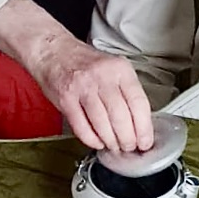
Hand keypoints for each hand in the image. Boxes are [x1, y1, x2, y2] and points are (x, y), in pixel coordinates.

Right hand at [31, 37, 153, 152]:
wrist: (53, 51)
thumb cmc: (84, 62)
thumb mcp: (112, 67)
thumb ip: (126, 91)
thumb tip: (140, 123)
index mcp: (120, 68)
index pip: (139, 103)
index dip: (144, 128)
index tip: (145, 141)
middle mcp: (102, 76)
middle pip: (121, 117)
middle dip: (128, 139)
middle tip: (129, 147)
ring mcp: (82, 87)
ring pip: (102, 124)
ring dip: (110, 142)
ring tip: (114, 146)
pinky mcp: (65, 99)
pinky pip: (82, 127)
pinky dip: (91, 140)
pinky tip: (97, 141)